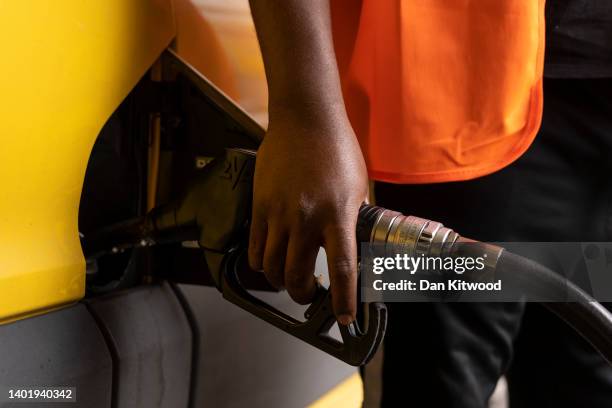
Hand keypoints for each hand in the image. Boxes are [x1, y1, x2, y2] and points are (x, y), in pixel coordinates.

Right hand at [248, 108, 367, 324]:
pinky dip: (262, 263)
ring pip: (272, 268)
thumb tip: (349, 247)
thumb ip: (351, 220)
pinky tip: (271, 258)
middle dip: (302, 296)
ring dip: (280, 282)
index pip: (341, 269)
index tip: (344, 318)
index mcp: (338, 215)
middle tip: (309, 295)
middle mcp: (307, 219)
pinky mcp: (260, 206)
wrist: (305, 119)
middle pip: (296, 277)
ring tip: (289, 278)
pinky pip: (256, 248)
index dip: (342, 301)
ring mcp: (279, 214)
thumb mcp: (358, 188)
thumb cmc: (336, 149)